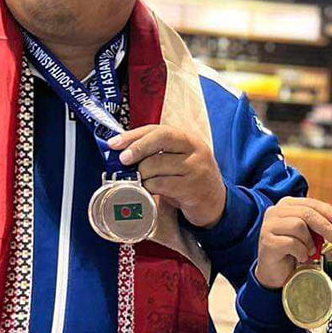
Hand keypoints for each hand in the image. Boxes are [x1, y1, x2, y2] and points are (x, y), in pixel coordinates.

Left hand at [110, 125, 226, 227]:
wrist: (216, 203)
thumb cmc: (189, 180)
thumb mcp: (177, 161)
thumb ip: (156, 154)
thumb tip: (122, 152)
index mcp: (188, 139)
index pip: (157, 129)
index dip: (133, 135)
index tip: (114, 143)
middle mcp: (195, 149)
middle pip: (161, 138)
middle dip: (137, 148)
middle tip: (123, 160)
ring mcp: (196, 168)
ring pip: (158, 164)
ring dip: (142, 174)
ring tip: (139, 181)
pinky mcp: (193, 188)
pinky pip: (162, 184)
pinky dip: (149, 187)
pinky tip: (148, 191)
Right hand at [254, 197, 331, 289]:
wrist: (275, 271)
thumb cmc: (293, 250)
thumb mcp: (309, 233)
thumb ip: (320, 224)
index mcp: (287, 205)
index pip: (311, 203)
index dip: (329, 211)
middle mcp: (275, 211)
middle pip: (306, 213)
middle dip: (326, 227)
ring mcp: (269, 226)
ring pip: (298, 226)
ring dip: (309, 242)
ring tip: (310, 251)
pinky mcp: (267, 242)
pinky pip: (291, 243)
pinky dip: (301, 252)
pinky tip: (301, 257)